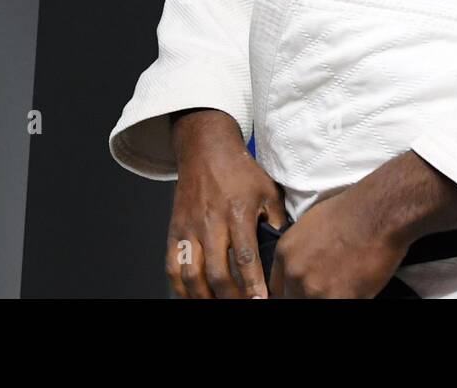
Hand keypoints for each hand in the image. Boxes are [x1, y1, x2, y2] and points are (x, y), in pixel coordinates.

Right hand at [166, 109, 284, 298]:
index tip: (261, 301)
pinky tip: (193, 298)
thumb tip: (283, 250)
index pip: (245, 256)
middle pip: (217, 272)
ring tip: (219, 306)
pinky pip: (172, 267)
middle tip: (244, 306)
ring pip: (192, 274)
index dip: (253, 283)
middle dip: (231, 297)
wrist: (205, 149)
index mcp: (237, 212)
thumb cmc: (240, 171)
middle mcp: (211, 221)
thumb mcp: (268, 190)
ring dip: (205, 297)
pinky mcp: (174, 230)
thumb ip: (276, 220)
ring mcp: (189, 228)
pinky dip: (180, 288)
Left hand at [269, 188, 410, 298]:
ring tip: (345, 284)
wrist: (377, 213)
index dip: (292, 288)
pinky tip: (358, 287)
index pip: (278, 287)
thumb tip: (305, 266)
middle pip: (293, 298)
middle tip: (328, 285)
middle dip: (308, 294)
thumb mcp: (310, 225)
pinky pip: (340, 304)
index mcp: (285, 253)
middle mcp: (295, 273)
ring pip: (314, 303)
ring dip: (329, 296)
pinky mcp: (339, 299)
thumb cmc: (350, 211)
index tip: (304, 288)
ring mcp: (315, 290)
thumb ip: (300, 252)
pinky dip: (350, 298)